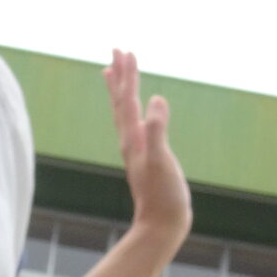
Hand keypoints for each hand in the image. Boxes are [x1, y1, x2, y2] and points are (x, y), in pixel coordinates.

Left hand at [106, 51, 190, 249]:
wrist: (162, 225)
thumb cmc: (164, 196)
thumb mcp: (162, 160)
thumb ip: (157, 130)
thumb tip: (157, 99)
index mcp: (133, 138)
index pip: (127, 99)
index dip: (128, 74)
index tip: (126, 50)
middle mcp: (130, 141)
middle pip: (120, 101)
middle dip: (120, 75)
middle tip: (117, 50)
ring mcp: (137, 150)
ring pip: (123, 114)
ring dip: (120, 91)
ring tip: (113, 73)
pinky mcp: (145, 158)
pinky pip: (135, 127)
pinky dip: (133, 112)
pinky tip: (138, 113)